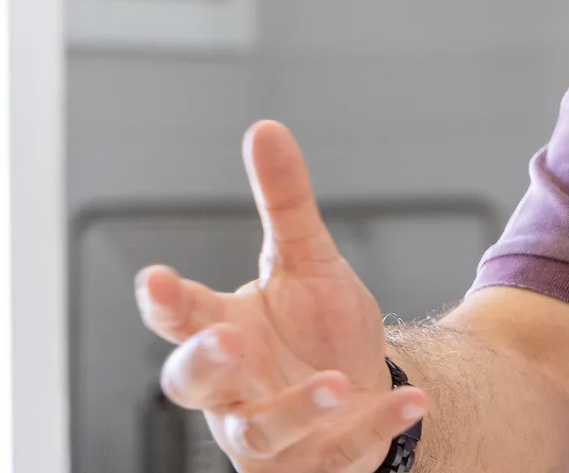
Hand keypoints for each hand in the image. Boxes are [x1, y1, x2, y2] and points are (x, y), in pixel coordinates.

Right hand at [134, 121, 428, 471]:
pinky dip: (375, 425)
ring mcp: (267, 433)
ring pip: (260, 432)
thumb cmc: (318, 329)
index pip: (180, 318)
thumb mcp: (309, 260)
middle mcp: (233, 389)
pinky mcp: (311, 464)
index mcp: (224, 330)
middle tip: (229, 342)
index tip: (156, 279)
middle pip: (193, 384)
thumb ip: (284, 203)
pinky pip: (338, 451)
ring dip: (295, 409)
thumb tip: (265, 129)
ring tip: (337, 384)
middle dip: (205, 364)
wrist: (364, 390)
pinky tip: (412, 402)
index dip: (165, 302)